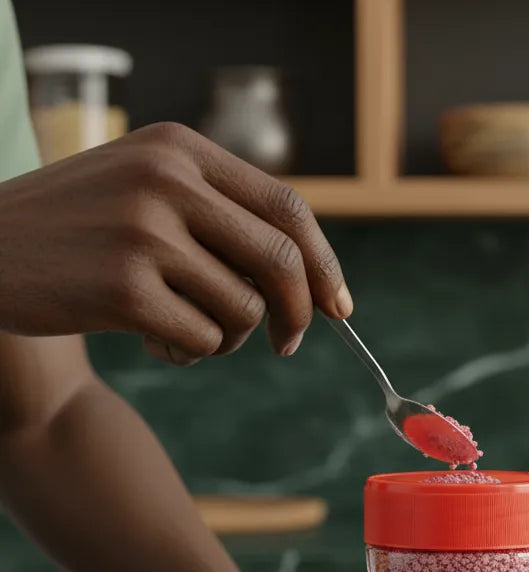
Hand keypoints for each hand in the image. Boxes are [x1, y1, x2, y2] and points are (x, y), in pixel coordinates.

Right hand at [0, 122, 350, 364]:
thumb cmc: (80, 229)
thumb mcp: (147, 190)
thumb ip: (221, 216)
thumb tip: (309, 277)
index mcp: (181, 150)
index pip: (289, 208)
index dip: (324, 264)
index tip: (339, 306)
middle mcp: (167, 181)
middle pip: (282, 260)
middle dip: (300, 313)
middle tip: (289, 343)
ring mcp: (143, 233)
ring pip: (243, 309)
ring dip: (228, 337)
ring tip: (185, 329)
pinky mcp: (123, 288)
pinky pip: (203, 340)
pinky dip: (190, 353)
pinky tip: (154, 342)